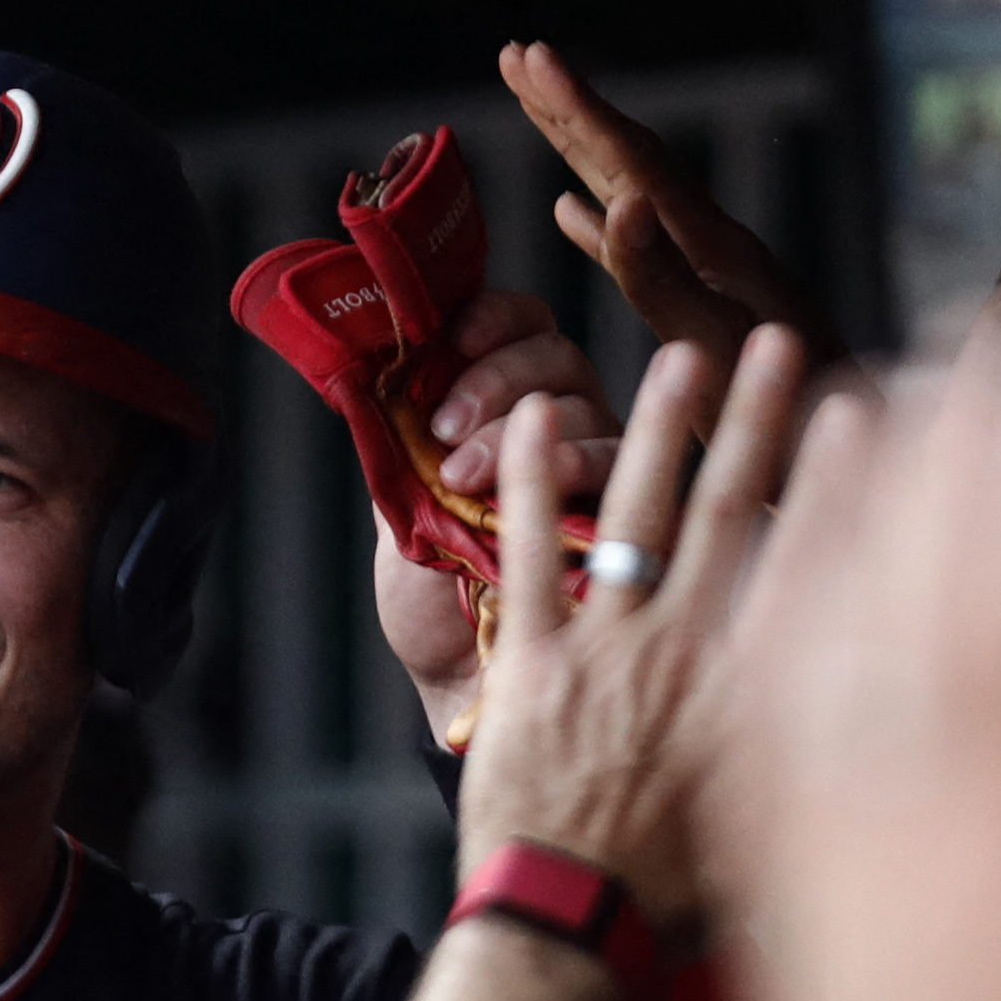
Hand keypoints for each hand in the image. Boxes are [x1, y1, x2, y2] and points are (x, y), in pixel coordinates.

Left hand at [378, 291, 617, 739]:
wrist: (455, 683)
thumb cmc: (432, 600)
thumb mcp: (404, 511)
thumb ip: (403, 446)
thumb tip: (372, 374)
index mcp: (507, 411)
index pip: (520, 328)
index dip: (491, 318)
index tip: (447, 337)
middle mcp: (564, 429)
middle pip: (556, 358)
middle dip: (494, 378)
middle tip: (442, 426)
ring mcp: (601, 474)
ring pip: (586, 408)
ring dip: (518, 424)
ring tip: (461, 475)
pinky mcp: (628, 523)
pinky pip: (620, 471)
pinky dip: (574, 463)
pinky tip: (532, 482)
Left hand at [453, 326, 808, 932]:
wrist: (572, 937)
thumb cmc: (673, 906)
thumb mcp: (775, 825)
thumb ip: (810, 750)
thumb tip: (872, 710)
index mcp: (762, 694)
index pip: (815, 562)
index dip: (842, 481)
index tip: (865, 414)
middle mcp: (694, 656)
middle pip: (738, 515)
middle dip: (763, 421)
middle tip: (782, 343)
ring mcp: (611, 653)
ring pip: (642, 515)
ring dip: (663, 428)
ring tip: (682, 357)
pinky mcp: (533, 664)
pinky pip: (528, 553)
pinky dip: (533, 481)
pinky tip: (541, 417)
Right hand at [500, 41, 845, 382]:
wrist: (851, 451)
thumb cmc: (786, 415)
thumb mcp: (715, 348)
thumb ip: (662, 278)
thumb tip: (617, 202)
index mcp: (712, 246)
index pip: (632, 160)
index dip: (577, 108)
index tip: (530, 57)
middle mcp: (710, 244)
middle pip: (628, 158)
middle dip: (568, 107)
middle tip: (515, 55)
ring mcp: (707, 272)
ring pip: (627, 192)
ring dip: (577, 148)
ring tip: (535, 105)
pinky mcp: (700, 306)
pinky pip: (633, 248)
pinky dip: (595, 224)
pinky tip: (569, 211)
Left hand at [717, 373, 1000, 1000]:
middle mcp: (935, 808)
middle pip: (955, 598)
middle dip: (976, 464)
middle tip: (987, 353)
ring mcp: (840, 826)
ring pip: (848, 630)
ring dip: (862, 509)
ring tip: (876, 400)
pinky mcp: (775, 859)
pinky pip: (764, 708)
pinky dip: (773, 611)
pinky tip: (777, 546)